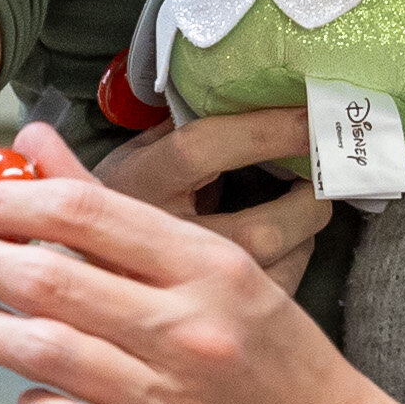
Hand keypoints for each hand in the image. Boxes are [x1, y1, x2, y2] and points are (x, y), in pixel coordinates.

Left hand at [0, 131, 404, 403]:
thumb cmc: (258, 346)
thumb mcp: (208, 262)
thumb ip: (111, 207)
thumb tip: (32, 142)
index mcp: (205, 266)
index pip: (84, 213)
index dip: (8, 202)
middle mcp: (187, 328)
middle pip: (50, 279)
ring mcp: (169, 398)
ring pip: (44, 350)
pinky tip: (32, 390)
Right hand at [81, 103, 333, 282]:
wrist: (80, 272)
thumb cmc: (113, 204)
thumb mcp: (129, 157)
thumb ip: (171, 127)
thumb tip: (243, 88)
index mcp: (136, 186)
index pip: (202, 150)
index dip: (264, 130)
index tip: (308, 115)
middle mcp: (161, 243)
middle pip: (258, 229)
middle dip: (307, 199)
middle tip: (324, 172)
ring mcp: (186, 288)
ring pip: (273, 264)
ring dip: (306, 228)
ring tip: (310, 203)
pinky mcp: (211, 315)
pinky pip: (277, 290)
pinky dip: (297, 259)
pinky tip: (292, 241)